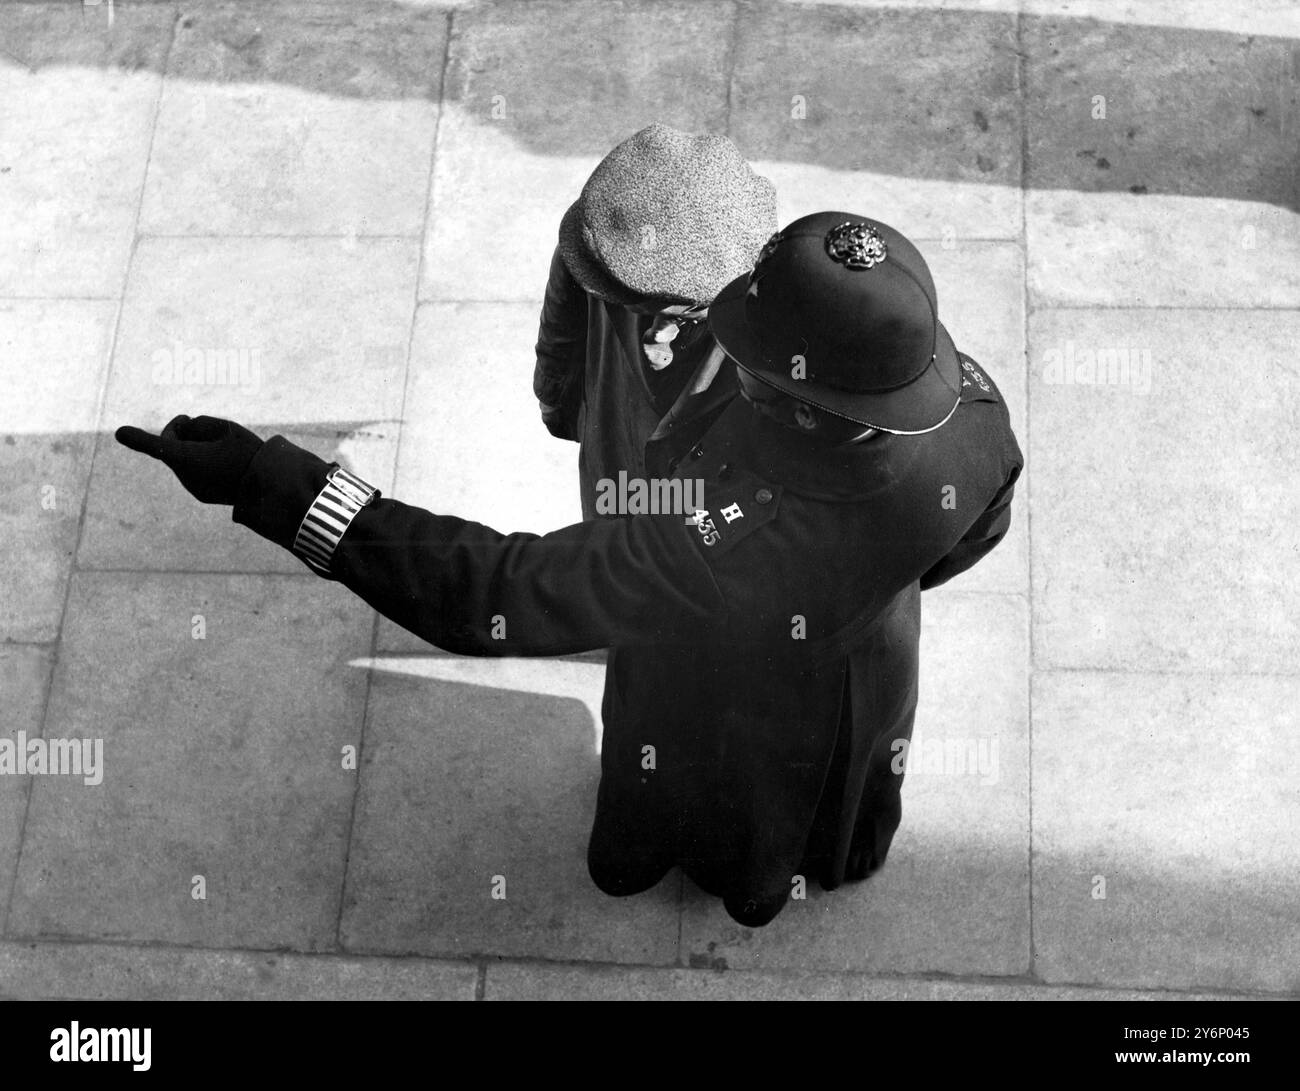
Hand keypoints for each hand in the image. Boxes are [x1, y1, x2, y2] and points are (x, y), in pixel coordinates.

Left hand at [115, 415, 264, 505]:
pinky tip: (222, 462)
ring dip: (192, 448)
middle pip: (171, 445)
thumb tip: (184, 430)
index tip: (119, 432)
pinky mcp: (201, 494)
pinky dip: (200, 462)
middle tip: (191, 420)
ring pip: (182, 459)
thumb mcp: (226, 427)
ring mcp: (193, 487)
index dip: (137, 438)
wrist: (270, 489)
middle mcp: (185, 475)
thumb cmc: (249, 453)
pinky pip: (193, 472)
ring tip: (221, 447)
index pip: (156, 446)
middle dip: (179, 432)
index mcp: (189, 458)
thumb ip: (198, 424)